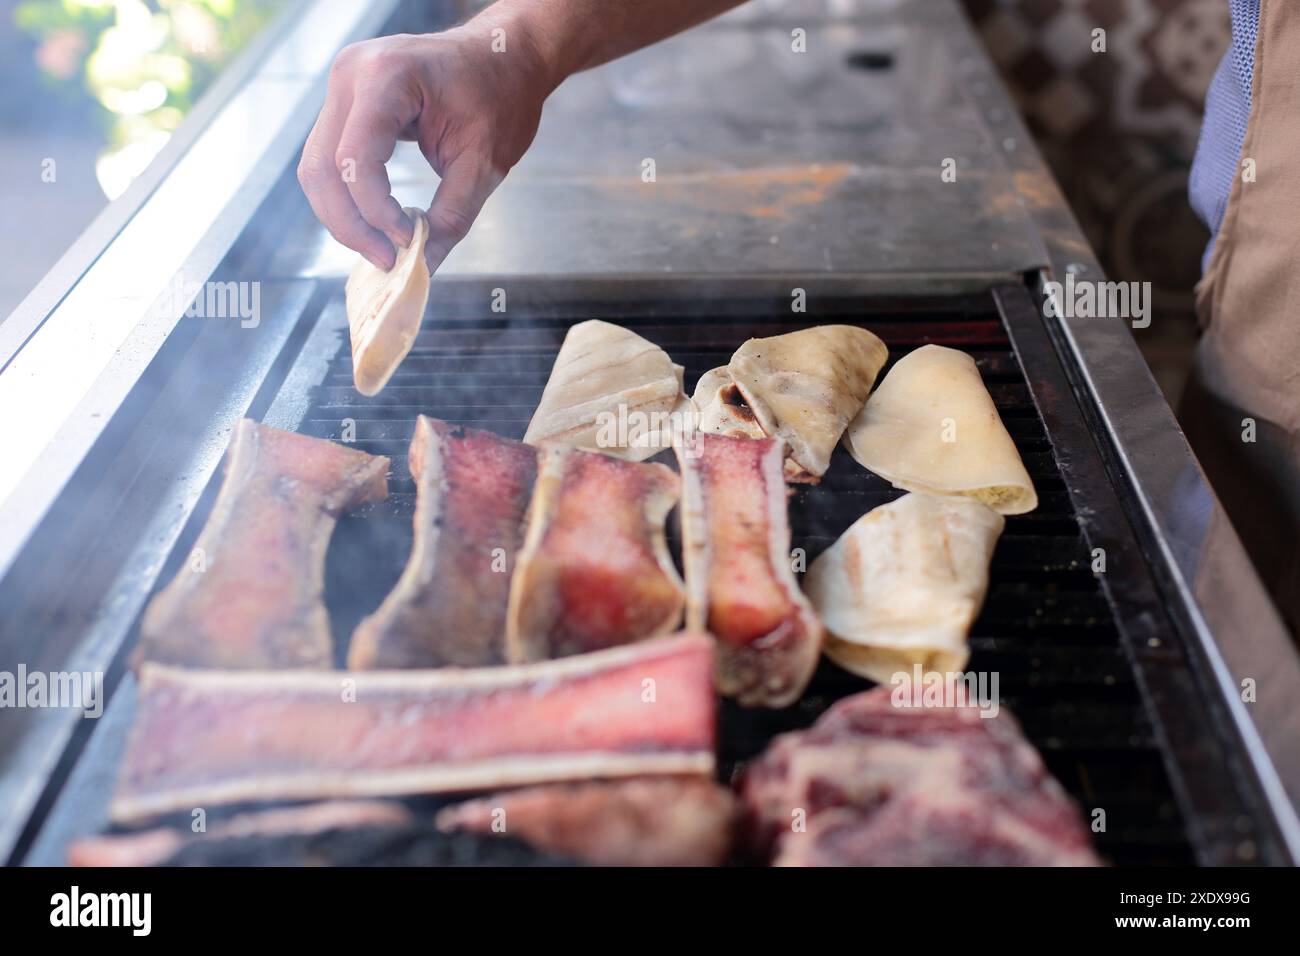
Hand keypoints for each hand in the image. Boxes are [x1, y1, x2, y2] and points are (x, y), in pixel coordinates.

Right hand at [297, 24, 552, 271]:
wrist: (503, 56)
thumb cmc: (501, 96)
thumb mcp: (485, 163)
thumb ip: (452, 217)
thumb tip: (423, 268)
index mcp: (386, 76)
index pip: (356, 159)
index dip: (376, 211)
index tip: (409, 241)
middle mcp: (351, 74)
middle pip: (322, 168)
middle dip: (350, 225)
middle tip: (387, 261)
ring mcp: (342, 85)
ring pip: (318, 168)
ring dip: (344, 216)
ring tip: (383, 249)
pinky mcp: (346, 102)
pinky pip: (330, 158)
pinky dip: (349, 197)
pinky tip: (379, 223)